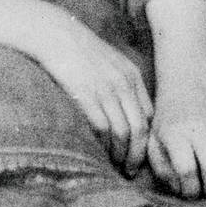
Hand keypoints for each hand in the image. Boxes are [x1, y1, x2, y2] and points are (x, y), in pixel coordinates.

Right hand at [23, 6, 152, 169]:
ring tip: (116, 166)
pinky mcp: (86, 95)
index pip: (149, 116)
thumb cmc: (80, 52)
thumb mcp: (111, 63)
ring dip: (122, 155)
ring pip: (123, 133)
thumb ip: (123, 85)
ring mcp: (106, 90)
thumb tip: (127, 114)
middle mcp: (124, 84)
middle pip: (140, 129)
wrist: (56, 34)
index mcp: (133, 77)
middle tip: (131, 171)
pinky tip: (100, 154)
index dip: (147, 139)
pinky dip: (104, 146)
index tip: (140, 154)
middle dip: (138, 154)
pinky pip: (102, 128)